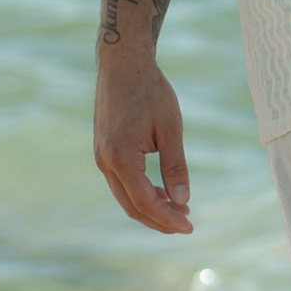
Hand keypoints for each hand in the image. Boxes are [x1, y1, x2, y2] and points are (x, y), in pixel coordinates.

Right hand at [95, 65, 192, 232]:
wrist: (122, 64)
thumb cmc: (150, 91)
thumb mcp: (170, 129)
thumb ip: (175, 167)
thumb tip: (182, 201)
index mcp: (121, 158)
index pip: (145, 202)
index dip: (167, 218)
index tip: (189, 227)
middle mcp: (105, 162)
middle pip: (132, 206)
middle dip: (159, 219)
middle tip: (186, 224)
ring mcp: (100, 157)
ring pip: (125, 196)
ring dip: (150, 207)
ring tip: (179, 209)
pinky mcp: (103, 151)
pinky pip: (121, 182)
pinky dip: (140, 192)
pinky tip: (161, 191)